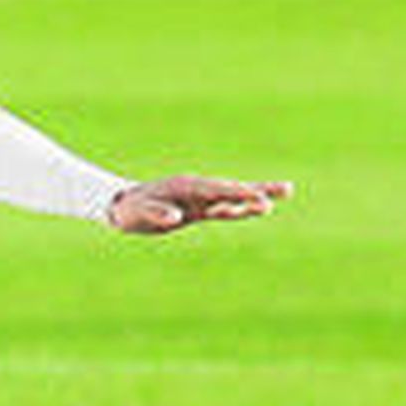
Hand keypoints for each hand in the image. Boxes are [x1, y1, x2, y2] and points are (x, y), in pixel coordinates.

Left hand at [109, 175, 291, 233]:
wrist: (122, 207)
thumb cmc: (130, 209)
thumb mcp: (140, 213)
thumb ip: (158, 214)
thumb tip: (175, 218)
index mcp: (186, 187)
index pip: (217, 190)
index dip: (238, 193)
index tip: (257, 196)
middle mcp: (197, 190)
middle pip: (232, 190)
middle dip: (255, 192)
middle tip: (283, 192)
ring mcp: (199, 199)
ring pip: (232, 198)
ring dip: (254, 197)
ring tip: (284, 193)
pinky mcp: (197, 210)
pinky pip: (223, 209)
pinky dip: (241, 208)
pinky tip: (257, 208)